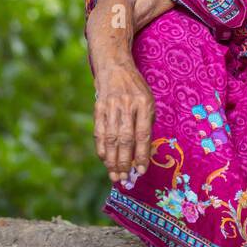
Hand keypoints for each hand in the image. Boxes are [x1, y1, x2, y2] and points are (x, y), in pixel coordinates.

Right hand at [93, 61, 154, 184]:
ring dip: (112, 159)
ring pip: (110, 138)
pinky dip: (101, 147)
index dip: (141, 154)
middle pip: (125, 139)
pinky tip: (104, 159)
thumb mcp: (148, 101)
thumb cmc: (136, 89)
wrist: (115, 68)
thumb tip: (142, 153)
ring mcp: (111, 106)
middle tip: (125, 178)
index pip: (143, 134)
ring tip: (114, 175)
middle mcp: (127, 105)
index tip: (141, 170)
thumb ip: (146, 124)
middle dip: (125, 161)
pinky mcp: (98, 108)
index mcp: (144, 104)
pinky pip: (99, 131)